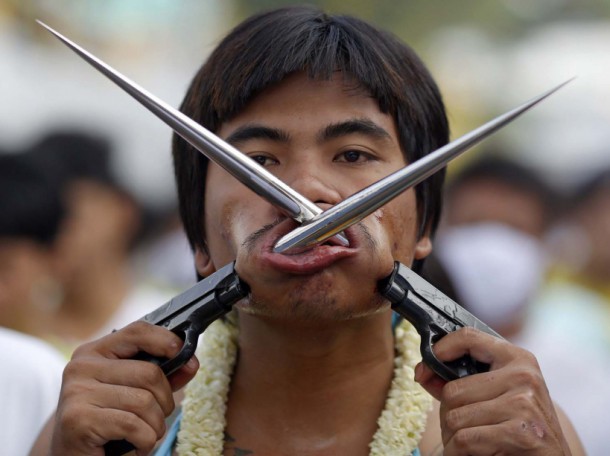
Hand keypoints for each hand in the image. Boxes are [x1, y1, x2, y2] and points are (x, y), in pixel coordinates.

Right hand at [50, 321, 198, 455]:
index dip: (167, 340)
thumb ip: (163, 376)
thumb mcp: (136, 393)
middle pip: (149, 372)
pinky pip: (133, 425)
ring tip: (144, 436)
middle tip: (155, 420)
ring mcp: (76, 391)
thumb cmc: (108, 423)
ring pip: (144, 401)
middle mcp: (81, 366)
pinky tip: (135, 446)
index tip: (185, 355)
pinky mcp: (77, 419)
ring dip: (155, 426)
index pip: (138, 331)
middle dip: (164, 402)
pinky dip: (145, 441)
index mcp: (95, 352)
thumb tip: (191, 362)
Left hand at [415, 327, 571, 454]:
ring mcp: (525, 403)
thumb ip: (460, 383)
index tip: (426, 366)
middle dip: (449, 416)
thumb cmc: (519, 429)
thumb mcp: (494, 397)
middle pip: (452, 390)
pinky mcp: (522, 432)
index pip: (469, 337)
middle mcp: (523, 376)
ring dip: (453, 438)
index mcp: (518, 359)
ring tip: (471, 443)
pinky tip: (475, 454)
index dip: (441, 348)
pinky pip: (465, 440)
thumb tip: (422, 372)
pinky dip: (459, 452)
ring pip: (455, 417)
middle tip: (463, 430)